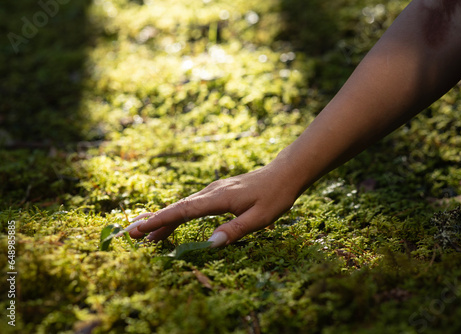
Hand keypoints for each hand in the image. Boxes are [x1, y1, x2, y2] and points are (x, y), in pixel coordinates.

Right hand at [125, 164, 299, 246]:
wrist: (284, 174)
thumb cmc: (275, 196)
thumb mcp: (261, 218)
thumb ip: (235, 230)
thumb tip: (211, 244)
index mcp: (219, 198)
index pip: (184, 211)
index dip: (161, 220)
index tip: (141, 229)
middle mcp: (212, 192)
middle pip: (178, 208)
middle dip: (154, 221)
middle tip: (131, 235)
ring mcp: (213, 191)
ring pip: (183, 207)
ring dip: (164, 220)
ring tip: (145, 236)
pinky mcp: (217, 193)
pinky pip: (192, 206)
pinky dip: (178, 216)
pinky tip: (172, 225)